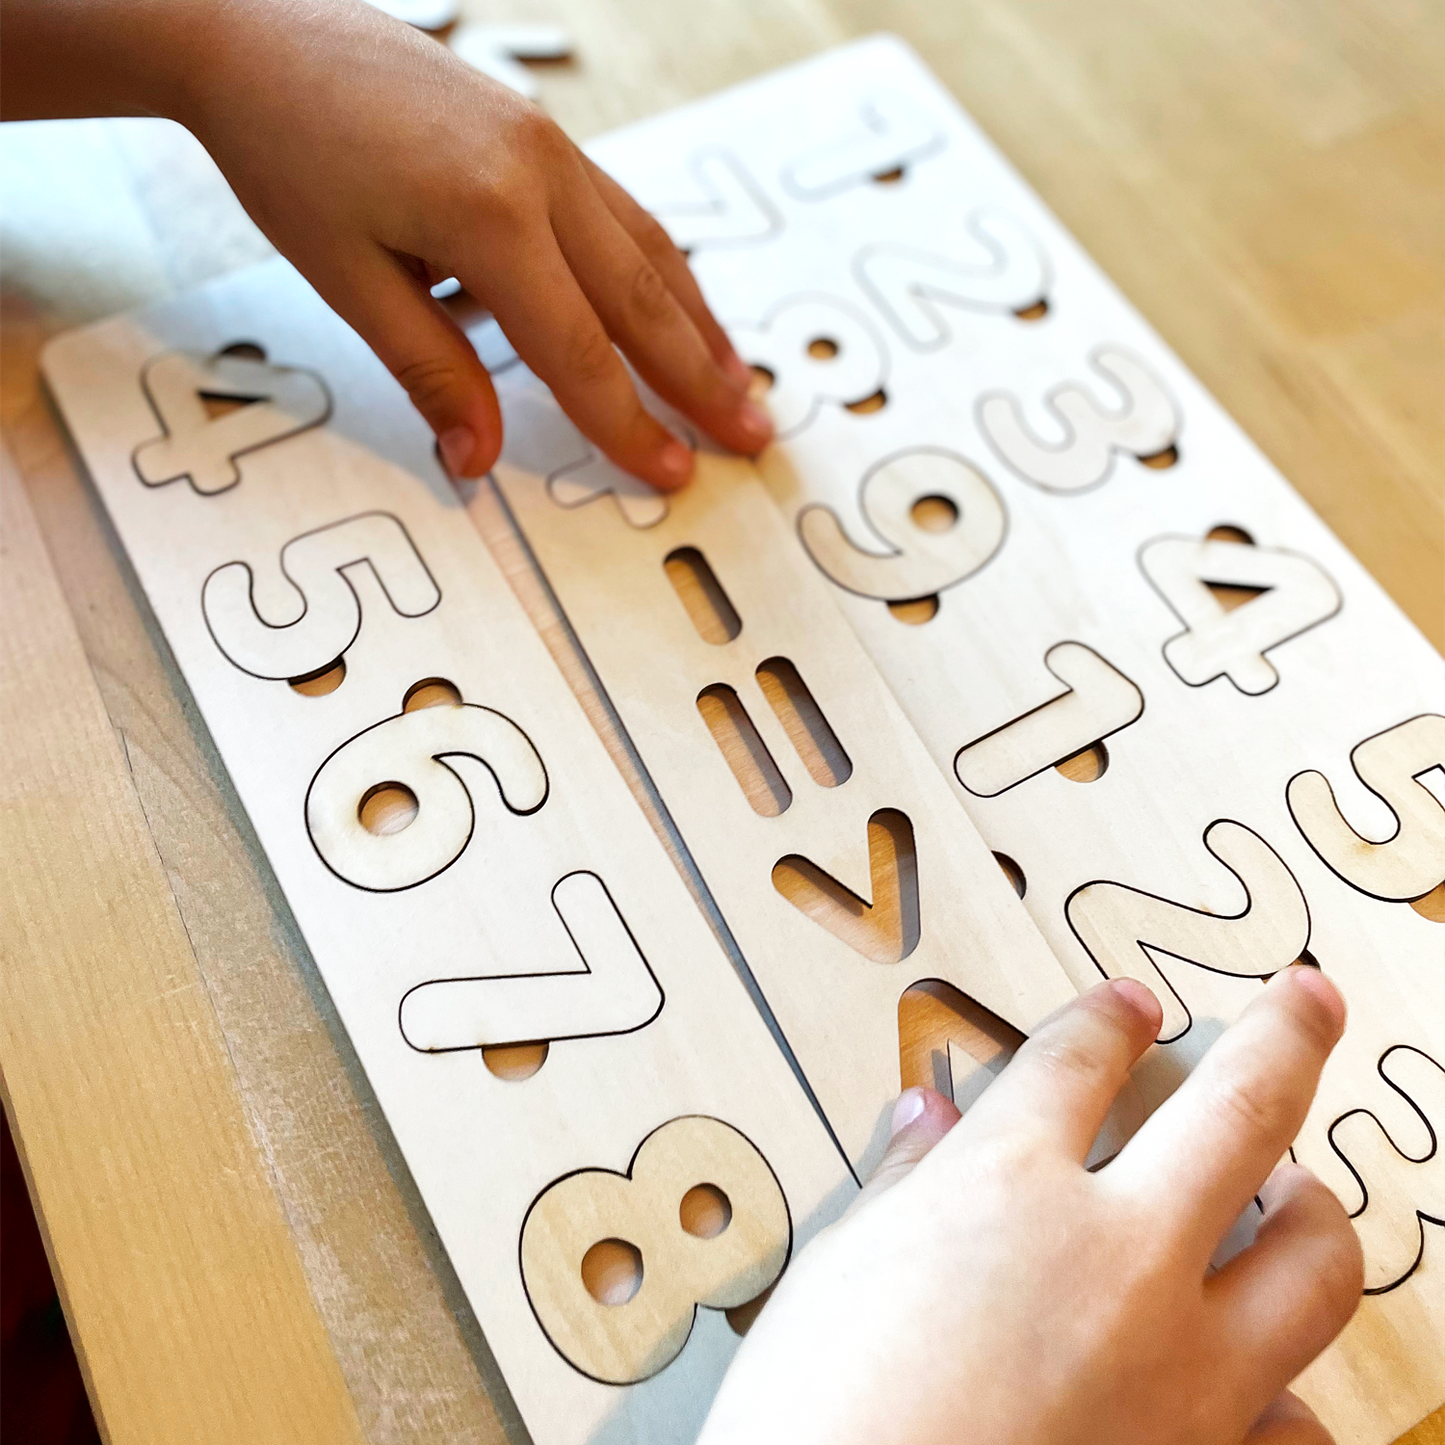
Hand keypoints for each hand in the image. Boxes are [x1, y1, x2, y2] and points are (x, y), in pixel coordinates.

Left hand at [1, 0, 768, 487]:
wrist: (257, 28)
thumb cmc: (288, 148)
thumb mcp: (347, 278)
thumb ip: (430, 371)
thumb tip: (478, 458)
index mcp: (491, 216)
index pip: (580, 352)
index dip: (629, 424)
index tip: (673, 473)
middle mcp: (542, 173)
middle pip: (643, 301)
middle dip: (702, 378)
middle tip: (752, 434)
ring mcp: (550, 144)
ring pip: (649, 252)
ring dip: (699, 324)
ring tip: (738, 380)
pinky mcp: (542, 133)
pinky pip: (622, 214)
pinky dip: (660, 271)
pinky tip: (677, 305)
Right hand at [702, 967, 1362, 1444]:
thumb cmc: (820, 1415)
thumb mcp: (837, 1274)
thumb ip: (900, 1186)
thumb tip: (921, 1118)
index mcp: (1008, 1188)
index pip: (1079, 1061)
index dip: (1109, 1019)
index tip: (1129, 1004)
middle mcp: (1118, 1256)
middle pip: (1239, 1106)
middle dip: (1283, 1034)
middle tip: (1306, 998)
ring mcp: (1183, 1367)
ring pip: (1315, 1259)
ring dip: (1319, 1212)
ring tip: (1306, 1194)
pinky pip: (1295, 1420)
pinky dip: (1287, 1394)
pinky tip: (1262, 1388)